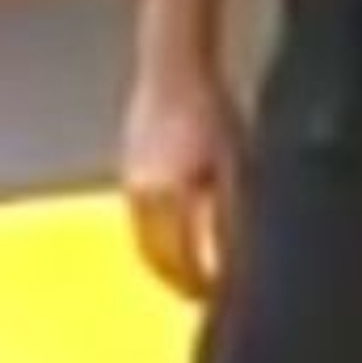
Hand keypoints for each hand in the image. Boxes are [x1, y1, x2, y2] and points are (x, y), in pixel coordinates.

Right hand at [121, 60, 241, 303]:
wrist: (172, 67)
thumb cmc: (210, 110)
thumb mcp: (234, 163)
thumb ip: (231, 214)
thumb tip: (235, 258)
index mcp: (172, 194)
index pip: (182, 259)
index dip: (199, 283)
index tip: (215, 295)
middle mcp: (144, 194)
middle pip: (156, 256)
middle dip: (176, 279)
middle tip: (199, 292)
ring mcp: (130, 181)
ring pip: (141, 238)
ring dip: (161, 258)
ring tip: (185, 270)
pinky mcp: (126, 168)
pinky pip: (137, 215)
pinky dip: (152, 232)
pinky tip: (171, 230)